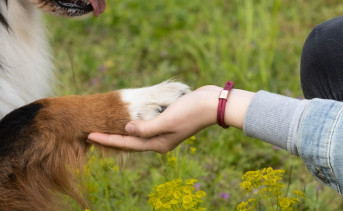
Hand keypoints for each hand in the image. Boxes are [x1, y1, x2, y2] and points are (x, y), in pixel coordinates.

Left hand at [88, 85, 253, 152]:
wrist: (212, 103)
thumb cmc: (191, 112)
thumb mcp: (166, 121)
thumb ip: (145, 128)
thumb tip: (127, 129)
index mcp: (158, 143)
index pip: (127, 144)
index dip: (108, 140)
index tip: (90, 135)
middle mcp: (160, 140)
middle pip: (130, 141)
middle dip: (111, 138)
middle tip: (92, 133)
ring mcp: (164, 131)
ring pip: (137, 133)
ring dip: (122, 130)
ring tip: (106, 127)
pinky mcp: (167, 121)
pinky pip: (146, 124)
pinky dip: (135, 122)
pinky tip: (127, 118)